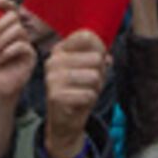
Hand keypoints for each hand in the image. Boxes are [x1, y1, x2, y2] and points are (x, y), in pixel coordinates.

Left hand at [0, 0, 35, 108]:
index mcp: (6, 30)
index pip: (10, 10)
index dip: (4, 3)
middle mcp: (17, 36)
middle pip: (15, 17)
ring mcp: (25, 46)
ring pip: (18, 30)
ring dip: (2, 40)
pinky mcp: (30, 57)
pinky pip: (22, 46)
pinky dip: (9, 51)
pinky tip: (1, 60)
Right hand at [44, 30, 108, 157]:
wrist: (65, 120)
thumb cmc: (79, 90)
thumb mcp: (90, 69)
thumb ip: (99, 55)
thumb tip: (106, 56)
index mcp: (60, 49)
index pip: (87, 36)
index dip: (99, 49)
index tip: (94, 61)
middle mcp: (53, 60)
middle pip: (96, 58)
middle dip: (99, 73)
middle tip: (87, 83)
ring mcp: (52, 78)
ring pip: (94, 76)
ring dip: (95, 87)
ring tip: (84, 92)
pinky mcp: (55, 95)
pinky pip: (89, 94)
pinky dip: (89, 99)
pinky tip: (79, 102)